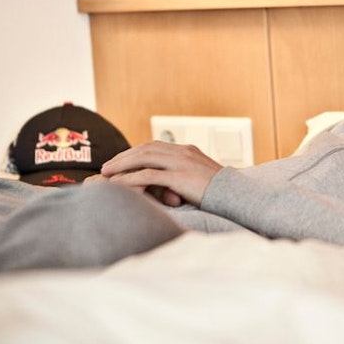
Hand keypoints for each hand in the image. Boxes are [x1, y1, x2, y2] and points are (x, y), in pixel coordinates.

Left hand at [94, 142, 223, 206]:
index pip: (154, 146)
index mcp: (187, 151)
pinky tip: (117, 184)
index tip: (120, 161)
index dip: (134, 153)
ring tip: (105, 174)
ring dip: (121, 165)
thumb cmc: (221, 193)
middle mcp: (183, 152)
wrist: (238, 197)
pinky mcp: (180, 177)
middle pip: (145, 149)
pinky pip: (148, 175)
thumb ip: (186, 176)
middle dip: (123, 157)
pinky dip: (129, 179)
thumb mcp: (202, 179)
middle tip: (106, 167)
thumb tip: (171, 186)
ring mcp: (181, 163)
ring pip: (143, 158)